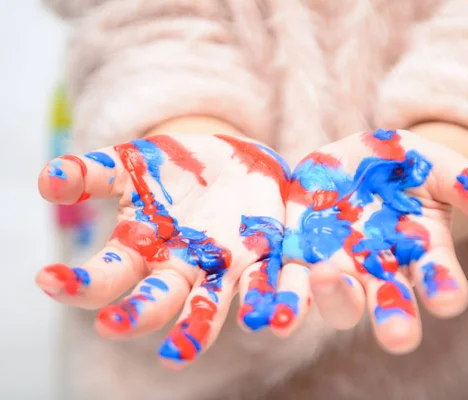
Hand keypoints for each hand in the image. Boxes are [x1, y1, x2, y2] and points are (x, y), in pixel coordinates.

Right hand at [36, 131, 300, 367]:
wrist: (232, 163)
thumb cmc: (176, 169)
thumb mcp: (132, 164)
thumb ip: (92, 172)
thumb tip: (48, 179)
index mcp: (143, 250)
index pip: (106, 275)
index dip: (79, 281)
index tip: (49, 280)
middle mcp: (180, 269)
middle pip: (156, 300)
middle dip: (135, 314)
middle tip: (113, 326)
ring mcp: (222, 268)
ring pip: (210, 305)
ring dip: (201, 328)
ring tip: (189, 348)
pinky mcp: (263, 256)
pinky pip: (268, 283)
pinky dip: (273, 303)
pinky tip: (278, 321)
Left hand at [282, 129, 467, 352]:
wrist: (346, 162)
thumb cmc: (395, 166)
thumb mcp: (428, 161)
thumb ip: (461, 180)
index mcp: (417, 251)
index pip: (437, 277)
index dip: (444, 288)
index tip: (449, 300)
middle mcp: (379, 270)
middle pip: (389, 303)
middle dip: (394, 319)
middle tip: (399, 337)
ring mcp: (337, 267)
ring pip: (338, 299)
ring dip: (333, 299)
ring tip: (327, 280)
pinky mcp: (297, 256)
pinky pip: (287, 282)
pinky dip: (279, 297)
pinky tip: (269, 309)